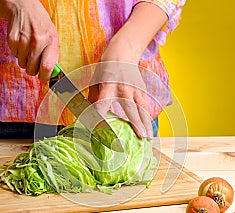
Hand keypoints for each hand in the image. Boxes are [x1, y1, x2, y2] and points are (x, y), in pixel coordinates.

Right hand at [6, 0, 58, 81]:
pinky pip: (15, 56)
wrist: (24, 7)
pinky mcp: (12, 39)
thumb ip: (53, 55)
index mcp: (51, 41)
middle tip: (34, 61)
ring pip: (22, 64)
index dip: (44, 76)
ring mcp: (24, 40)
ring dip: (25, 60)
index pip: (47, 67)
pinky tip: (22, 42)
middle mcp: (38, 41)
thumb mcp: (52, 37)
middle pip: (32, 69)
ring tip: (28, 48)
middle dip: (33, 69)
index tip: (43, 76)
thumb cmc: (41, 25)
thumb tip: (52, 74)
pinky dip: (18, 52)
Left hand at [88, 2, 167, 138]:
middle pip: (131, 107)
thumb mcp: (95, 81)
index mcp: (108, 85)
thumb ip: (92, 99)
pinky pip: (145, 106)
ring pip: (143, 108)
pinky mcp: (142, 90)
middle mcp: (124, 87)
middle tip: (140, 137)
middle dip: (136, 123)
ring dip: (146, 124)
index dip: (100, 116)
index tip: (98, 129)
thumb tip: (85, 116)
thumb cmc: (106, 68)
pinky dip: (147, 119)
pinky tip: (149, 131)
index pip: (103, 103)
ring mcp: (135, 89)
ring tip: (148, 138)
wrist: (123, 52)